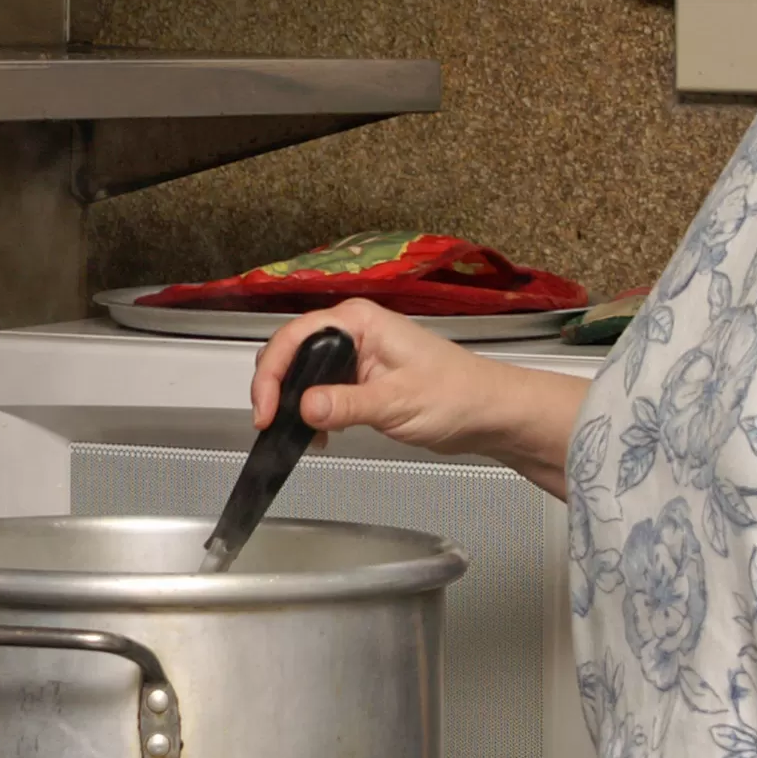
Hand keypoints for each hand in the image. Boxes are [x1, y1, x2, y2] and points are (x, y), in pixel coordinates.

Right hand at [246, 301, 588, 495]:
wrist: (490, 413)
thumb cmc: (458, 395)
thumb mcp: (396, 402)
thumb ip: (347, 405)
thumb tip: (304, 407)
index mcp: (360, 322)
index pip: (295, 337)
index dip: (272, 373)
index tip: (266, 410)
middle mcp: (355, 333)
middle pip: (292, 352)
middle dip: (276, 387)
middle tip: (271, 423)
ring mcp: (358, 356)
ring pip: (304, 373)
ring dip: (293, 403)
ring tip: (297, 434)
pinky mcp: (363, 380)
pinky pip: (322, 391)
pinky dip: (313, 414)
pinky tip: (320, 435)